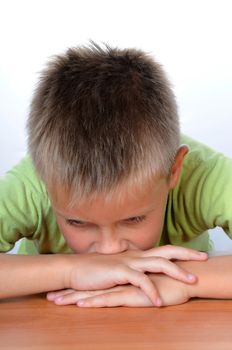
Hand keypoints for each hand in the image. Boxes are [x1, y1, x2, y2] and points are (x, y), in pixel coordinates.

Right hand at [61, 246, 206, 305]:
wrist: (76, 269)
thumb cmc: (97, 270)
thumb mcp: (119, 268)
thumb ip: (133, 269)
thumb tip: (145, 273)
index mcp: (138, 255)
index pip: (164, 250)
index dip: (181, 252)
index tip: (197, 255)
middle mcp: (136, 256)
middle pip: (166, 252)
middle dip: (186, 255)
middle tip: (204, 258)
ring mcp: (129, 262)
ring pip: (158, 263)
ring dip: (176, 272)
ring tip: (191, 281)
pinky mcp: (119, 272)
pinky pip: (139, 281)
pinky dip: (150, 291)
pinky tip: (158, 302)